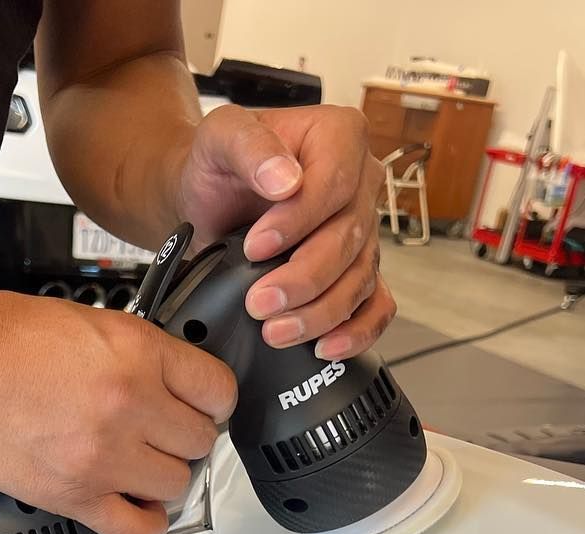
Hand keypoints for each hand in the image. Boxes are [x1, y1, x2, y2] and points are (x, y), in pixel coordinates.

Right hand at [0, 286, 234, 533]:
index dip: (212, 400)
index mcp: (139, 355)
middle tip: (161, 433)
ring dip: (163, 477)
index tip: (201, 406)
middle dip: (184, 437)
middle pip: (200, 442)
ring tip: (139, 464)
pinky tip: (135, 505)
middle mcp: (129, 407)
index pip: (218, 391)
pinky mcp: (74, 496)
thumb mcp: (93, 321)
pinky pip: (138, 529)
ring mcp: (104, 458)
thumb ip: (143, 354)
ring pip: (177, 485)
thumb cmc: (3, 337)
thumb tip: (174, 384)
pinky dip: (146, 522)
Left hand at [174, 104, 397, 360]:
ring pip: (359, 278)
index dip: (298, 223)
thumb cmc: (218, 164)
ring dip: (319, 312)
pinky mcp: (358, 269)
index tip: (255, 247)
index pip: (335, 185)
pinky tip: (323, 345)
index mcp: (340, 137)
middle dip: (303, 278)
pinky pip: (375, 305)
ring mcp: (364, 230)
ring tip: (275, 330)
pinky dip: (355, 331)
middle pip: (349, 239)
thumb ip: (249, 146)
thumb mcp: (220, 136)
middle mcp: (362, 183)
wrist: (209, 199)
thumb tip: (286, 180)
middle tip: (260, 302)